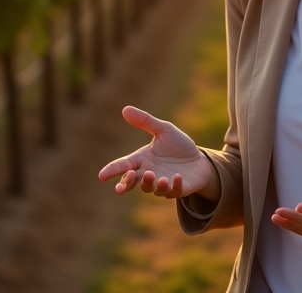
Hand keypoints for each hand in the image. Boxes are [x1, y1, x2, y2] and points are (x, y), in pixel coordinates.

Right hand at [97, 106, 217, 199]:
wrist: (200, 160)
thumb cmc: (179, 146)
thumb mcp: (164, 130)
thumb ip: (145, 121)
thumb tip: (125, 109)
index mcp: (143, 159)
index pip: (124, 165)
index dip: (112, 170)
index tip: (102, 176)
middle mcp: (149, 174)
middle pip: (133, 182)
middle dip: (128, 183)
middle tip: (127, 180)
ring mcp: (162, 184)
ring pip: (151, 189)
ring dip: (152, 184)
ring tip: (159, 177)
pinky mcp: (177, 189)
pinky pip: (173, 191)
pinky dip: (174, 186)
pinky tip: (177, 177)